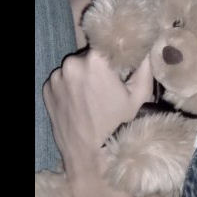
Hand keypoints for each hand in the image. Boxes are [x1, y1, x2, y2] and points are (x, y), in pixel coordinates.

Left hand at [43, 50, 152, 179]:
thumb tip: (149, 45)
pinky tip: (81, 100)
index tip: (123, 57)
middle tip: (111, 81)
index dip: (117, 48)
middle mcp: (73, 64)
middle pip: (92, 53)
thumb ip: (145, 65)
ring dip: (85, 73)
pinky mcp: (47, 88)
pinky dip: (72, 84)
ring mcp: (57, 76)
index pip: (108, 40)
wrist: (89, 155)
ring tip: (94, 94)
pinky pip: (64, 78)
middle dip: (101, 63)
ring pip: (77, 65)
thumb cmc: (118, 124)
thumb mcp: (139, 95)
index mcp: (96, 61)